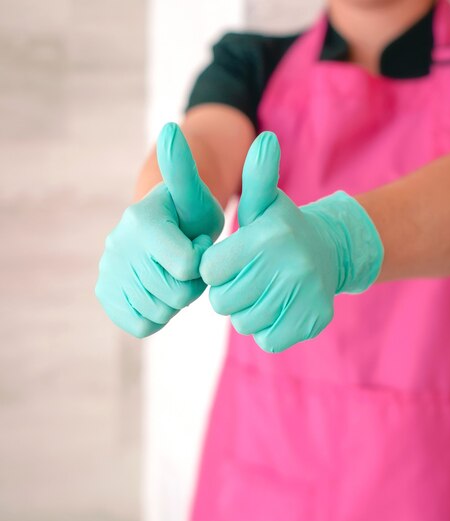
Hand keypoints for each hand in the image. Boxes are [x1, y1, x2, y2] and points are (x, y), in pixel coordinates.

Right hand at [95, 123, 223, 337]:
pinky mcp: (106, 296)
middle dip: (193, 283)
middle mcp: (118, 246)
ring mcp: (108, 272)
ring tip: (175, 275)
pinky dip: (159, 315)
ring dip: (177, 300)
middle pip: (176, 292)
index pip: (188, 266)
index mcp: (141, 220)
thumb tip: (171, 129)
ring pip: (161, 311)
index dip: (203, 261)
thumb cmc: (190, 214)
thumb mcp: (196, 195)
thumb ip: (185, 171)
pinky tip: (161, 292)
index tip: (199, 244)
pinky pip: (142, 324)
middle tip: (189, 262)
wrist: (164, 233)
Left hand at [200, 132, 383, 352]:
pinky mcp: (314, 320)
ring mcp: (305, 296)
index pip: (209, 272)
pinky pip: (268, 339)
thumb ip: (255, 177)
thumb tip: (264, 140)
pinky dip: (268, 328)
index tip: (230, 260)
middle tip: (249, 276)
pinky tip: (279, 307)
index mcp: (267, 236)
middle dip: (229, 292)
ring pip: (245, 323)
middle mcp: (290, 266)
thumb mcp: (264, 203)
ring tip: (264, 291)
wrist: (331, 253)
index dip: (215, 268)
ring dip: (247, 311)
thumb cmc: (281, 229)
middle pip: (223, 302)